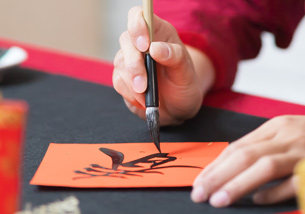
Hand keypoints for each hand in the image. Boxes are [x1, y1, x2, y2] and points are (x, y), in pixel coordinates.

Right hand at [112, 6, 214, 125]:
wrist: (177, 107)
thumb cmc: (184, 83)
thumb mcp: (186, 71)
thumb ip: (175, 57)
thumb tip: (155, 48)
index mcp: (158, 32)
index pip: (139, 15)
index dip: (137, 25)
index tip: (144, 45)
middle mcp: (141, 43)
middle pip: (126, 40)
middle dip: (134, 63)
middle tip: (143, 84)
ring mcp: (130, 60)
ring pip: (120, 63)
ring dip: (132, 82)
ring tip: (146, 95)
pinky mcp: (123, 78)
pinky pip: (118, 82)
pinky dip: (130, 93)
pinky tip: (143, 99)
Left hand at [190, 114, 304, 206]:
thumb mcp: (293, 134)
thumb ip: (265, 147)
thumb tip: (232, 167)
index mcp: (279, 126)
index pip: (238, 146)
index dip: (215, 166)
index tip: (198, 183)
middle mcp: (289, 134)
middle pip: (244, 155)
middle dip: (217, 176)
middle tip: (199, 194)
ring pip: (264, 165)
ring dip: (238, 184)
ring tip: (219, 199)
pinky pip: (293, 180)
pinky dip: (274, 191)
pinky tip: (258, 200)